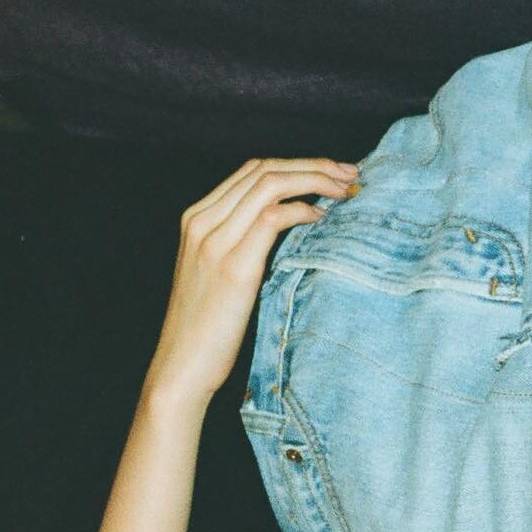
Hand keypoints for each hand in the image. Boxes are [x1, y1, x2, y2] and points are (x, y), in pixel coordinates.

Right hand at [144, 157, 357, 407]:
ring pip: (271, 184)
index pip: (251, 170)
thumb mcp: (214, 272)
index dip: (296, 164)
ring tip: (345, 189)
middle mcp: (202, 222)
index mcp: (195, 219)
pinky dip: (304, 210)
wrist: (181, 366)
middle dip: (314, 165)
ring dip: (316, 180)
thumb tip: (288, 222)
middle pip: (264, 169)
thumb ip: (238, 241)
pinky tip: (322, 218)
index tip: (331, 173)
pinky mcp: (233, 266)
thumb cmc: (203, 328)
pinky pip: (274, 218)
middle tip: (350, 174)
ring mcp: (215, 242)